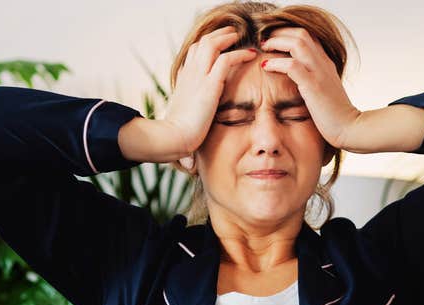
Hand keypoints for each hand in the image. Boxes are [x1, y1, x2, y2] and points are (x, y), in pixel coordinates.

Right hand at [164, 25, 257, 155]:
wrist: (173, 138)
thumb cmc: (176, 137)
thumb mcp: (181, 124)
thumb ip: (189, 125)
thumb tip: (191, 151)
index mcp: (182, 80)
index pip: (193, 55)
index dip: (206, 47)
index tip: (218, 46)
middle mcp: (189, 74)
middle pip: (201, 43)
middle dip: (217, 35)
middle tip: (231, 32)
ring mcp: (198, 76)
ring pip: (211, 44)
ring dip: (227, 37)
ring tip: (239, 35)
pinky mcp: (210, 84)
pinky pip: (226, 59)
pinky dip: (240, 53)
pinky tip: (251, 55)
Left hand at [260, 27, 360, 148]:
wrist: (350, 129)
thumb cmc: (335, 117)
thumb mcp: (324, 93)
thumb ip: (312, 83)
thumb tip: (296, 84)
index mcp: (325, 65)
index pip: (309, 38)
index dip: (289, 34)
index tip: (274, 41)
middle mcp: (323, 64)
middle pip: (302, 34)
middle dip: (280, 32)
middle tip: (265, 40)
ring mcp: (319, 73)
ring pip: (297, 43)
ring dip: (277, 42)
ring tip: (264, 47)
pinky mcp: (313, 86)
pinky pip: (292, 66)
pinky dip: (276, 62)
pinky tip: (265, 66)